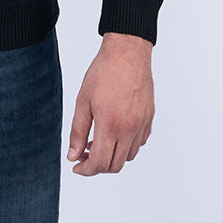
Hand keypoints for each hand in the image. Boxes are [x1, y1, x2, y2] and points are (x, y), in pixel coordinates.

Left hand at [67, 32, 153, 175]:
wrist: (127, 53)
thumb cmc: (104, 72)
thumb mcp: (83, 101)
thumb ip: (78, 131)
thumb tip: (73, 155)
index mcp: (111, 125)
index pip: (100, 163)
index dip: (86, 170)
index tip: (77, 166)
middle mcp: (130, 129)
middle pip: (116, 165)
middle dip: (98, 165)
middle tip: (84, 154)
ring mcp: (142, 124)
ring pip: (128, 156)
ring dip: (112, 156)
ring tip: (97, 141)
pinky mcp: (149, 118)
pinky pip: (139, 142)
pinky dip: (126, 145)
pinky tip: (114, 132)